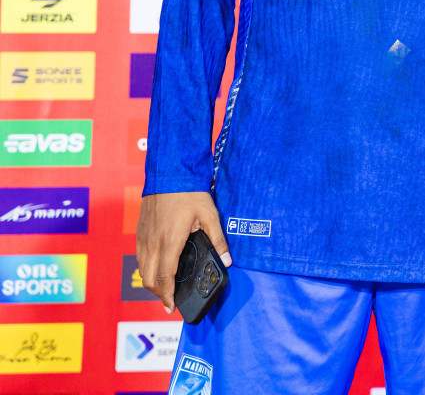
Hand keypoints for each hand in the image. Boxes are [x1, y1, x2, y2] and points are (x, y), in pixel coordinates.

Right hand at [135, 191, 229, 312]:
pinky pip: (140, 257)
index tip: (171, 307)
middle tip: (171, 299)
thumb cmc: (190, 193)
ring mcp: (143, 237)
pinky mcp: (140, 231)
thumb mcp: (209, 215)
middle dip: (158, 293)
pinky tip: (158, 266)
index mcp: (170, 242)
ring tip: (166, 286)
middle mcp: (152, 243)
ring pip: (142, 269)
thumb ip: (218, 240)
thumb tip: (227, 260)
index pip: (164, 278)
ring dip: (152, 281)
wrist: (169, 172)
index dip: (167, 296)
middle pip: (149, 279)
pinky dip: (147, 268)